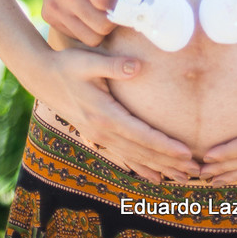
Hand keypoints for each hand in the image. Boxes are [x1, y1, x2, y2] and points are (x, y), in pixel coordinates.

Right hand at [37, 48, 200, 182]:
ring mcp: (99, 136)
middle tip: (194, 171)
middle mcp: (103, 131)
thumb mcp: (87, 60)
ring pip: (133, 157)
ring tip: (181, 176)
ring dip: (158, 167)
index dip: (165, 146)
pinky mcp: (97, 134)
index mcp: (105, 114)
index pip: (141, 135)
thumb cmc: (67, 64)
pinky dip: (139, 166)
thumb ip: (113, 65)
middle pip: (141, 152)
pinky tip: (153, 175)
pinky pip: (122, 155)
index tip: (186, 153)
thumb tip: (137, 66)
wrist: (42, 76)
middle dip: (169, 162)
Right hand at [40, 0, 147, 45]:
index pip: (104, 0)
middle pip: (101, 24)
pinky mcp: (49, 16)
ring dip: (105, 25)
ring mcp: (53, 5)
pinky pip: (79, 37)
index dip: (124, 1)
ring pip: (92, 37)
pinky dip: (90, 28)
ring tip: (105, 3)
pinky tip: (92, 8)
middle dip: (117, 16)